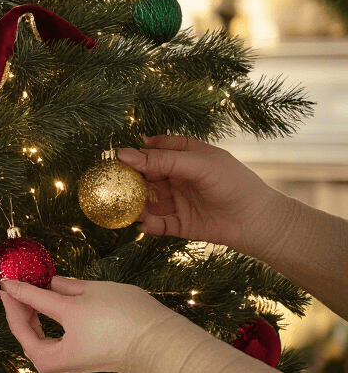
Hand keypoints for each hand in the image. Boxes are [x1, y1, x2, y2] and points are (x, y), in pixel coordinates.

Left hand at [0, 277, 190, 372]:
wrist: (164, 345)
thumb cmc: (124, 319)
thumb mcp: (84, 296)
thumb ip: (58, 288)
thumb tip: (47, 283)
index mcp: (49, 351)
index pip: (22, 315)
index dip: (13, 293)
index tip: (3, 278)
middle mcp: (55, 362)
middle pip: (24, 332)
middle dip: (17, 306)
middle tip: (13, 283)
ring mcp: (69, 362)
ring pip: (38, 337)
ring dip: (31, 313)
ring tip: (29, 290)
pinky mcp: (82, 358)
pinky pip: (55, 338)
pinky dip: (48, 321)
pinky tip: (50, 303)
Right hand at [114, 136, 285, 256]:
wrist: (257, 221)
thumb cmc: (233, 184)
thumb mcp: (197, 165)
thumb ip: (161, 161)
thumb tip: (123, 155)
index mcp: (188, 156)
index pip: (158, 148)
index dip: (140, 151)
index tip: (121, 156)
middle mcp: (180, 178)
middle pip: (148, 176)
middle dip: (132, 180)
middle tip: (115, 184)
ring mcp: (179, 201)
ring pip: (149, 201)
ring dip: (137, 204)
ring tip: (129, 207)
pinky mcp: (179, 224)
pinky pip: (157, 223)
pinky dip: (149, 224)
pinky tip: (146, 223)